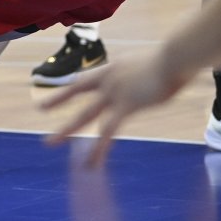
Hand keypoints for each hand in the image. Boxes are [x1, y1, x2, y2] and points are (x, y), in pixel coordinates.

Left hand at [41, 54, 192, 165]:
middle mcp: (110, 78)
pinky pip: (108, 131)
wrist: (176, 55)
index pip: (90, 77)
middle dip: (58, 100)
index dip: (77, 85)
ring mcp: (115, 92)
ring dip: (66, 130)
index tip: (63, 91)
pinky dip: (99, 149)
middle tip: (41, 107)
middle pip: (78, 90)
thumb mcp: (161, 61)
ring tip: (48, 143)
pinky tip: (91, 164)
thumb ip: (157, 70)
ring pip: (85, 115)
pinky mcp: (126, 106)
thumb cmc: (179, 57)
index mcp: (116, 67)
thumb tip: (172, 70)